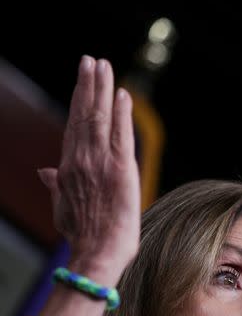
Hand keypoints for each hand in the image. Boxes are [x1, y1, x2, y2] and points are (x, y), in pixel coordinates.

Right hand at [38, 55, 140, 280]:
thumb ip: (56, 185)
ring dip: (101, 89)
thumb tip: (44, 171)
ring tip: (103, 65)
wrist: (97, 254)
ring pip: (99, 118)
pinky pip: (120, 135)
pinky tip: (122, 94)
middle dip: (86, 85)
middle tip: (90, 60)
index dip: (78, 102)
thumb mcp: (63, 207)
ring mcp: (99, 163)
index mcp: (68, 168)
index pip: (74, 127)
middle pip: (83, 115)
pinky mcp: (120, 170)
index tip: (82, 81)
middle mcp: (81, 161)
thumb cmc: (84, 236)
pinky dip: (121, 113)